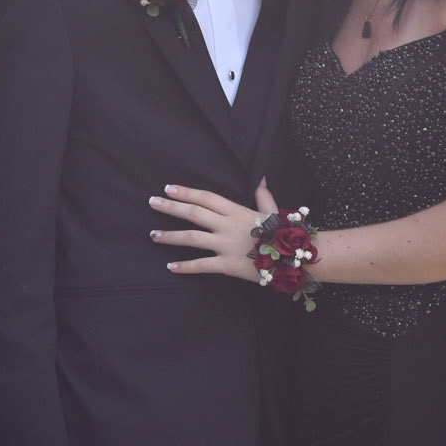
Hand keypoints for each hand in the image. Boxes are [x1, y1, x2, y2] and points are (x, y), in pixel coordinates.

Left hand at [149, 181, 275, 278]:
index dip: (186, 192)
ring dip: (170, 236)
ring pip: (192, 237)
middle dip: (171, 207)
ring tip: (153, 235)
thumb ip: (263, 196)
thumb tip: (261, 179)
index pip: (207, 197)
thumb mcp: (273, 213)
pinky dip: (185, 266)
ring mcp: (226, 245)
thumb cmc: (283, 236)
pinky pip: (201, 265)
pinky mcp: (227, 265)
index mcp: (237, 211)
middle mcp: (228, 225)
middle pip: (194, 213)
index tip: (168, 188)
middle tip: (152, 202)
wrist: (294, 259)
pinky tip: (170, 266)